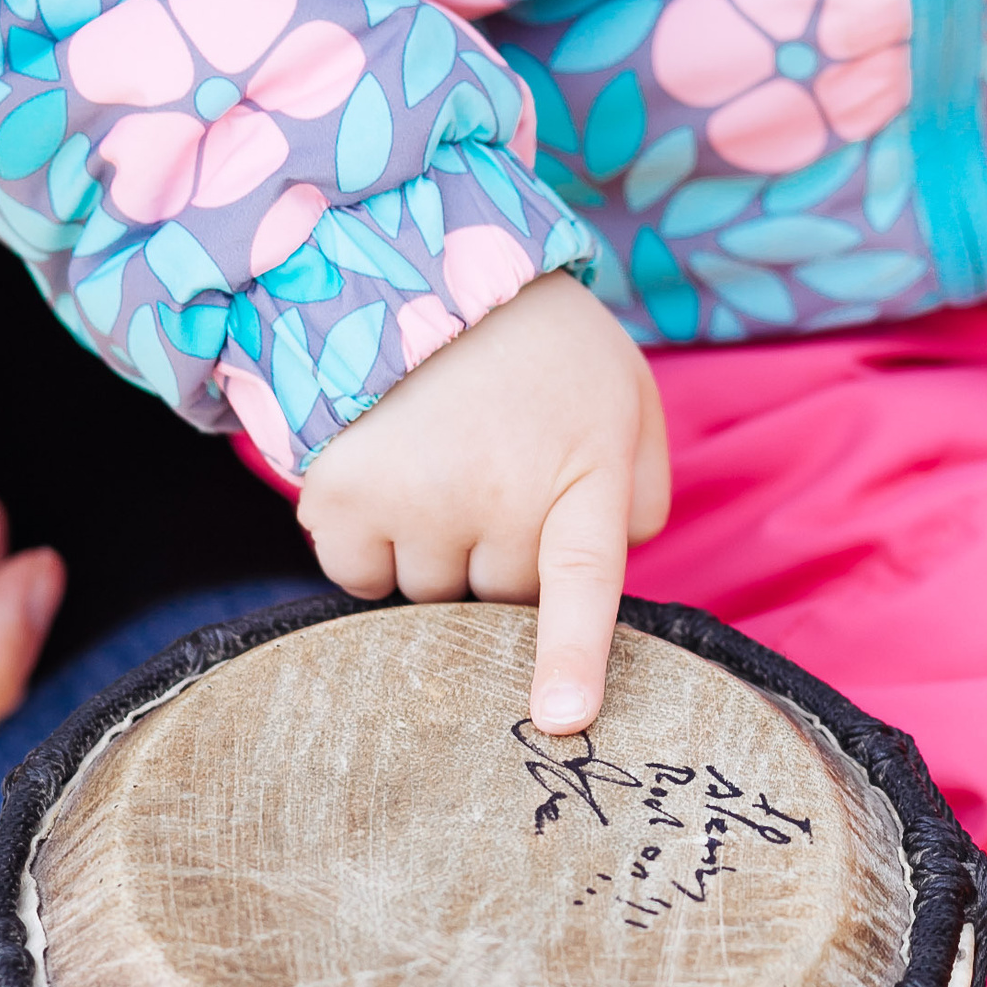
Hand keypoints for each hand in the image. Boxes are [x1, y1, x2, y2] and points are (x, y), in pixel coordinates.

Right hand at [295, 271, 670, 736]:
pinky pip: (358, 578)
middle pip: (502, 601)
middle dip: (497, 559)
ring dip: (433, 554)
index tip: (561, 721)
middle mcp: (499, 492)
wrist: (411, 265)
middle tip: (492, 477)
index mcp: (579, 469)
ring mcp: (419, 497)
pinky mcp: (345, 496)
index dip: (571, 658)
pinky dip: (367, 548)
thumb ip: (640, 487)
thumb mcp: (623, 391)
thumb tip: (622, 567)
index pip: (582, 581)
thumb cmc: (535, 345)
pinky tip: (386, 481)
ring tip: (437, 468)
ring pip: (430, 597)